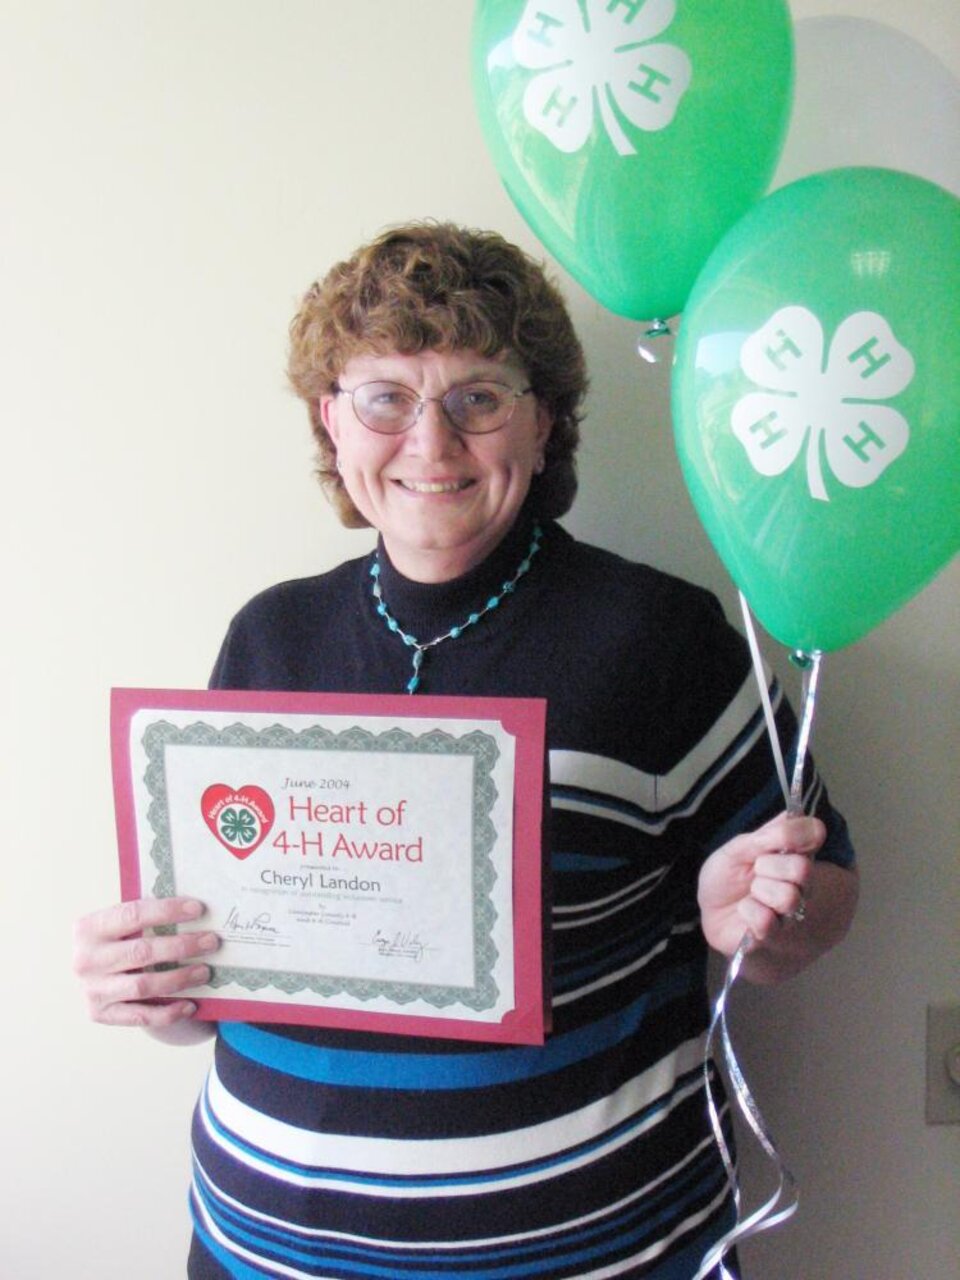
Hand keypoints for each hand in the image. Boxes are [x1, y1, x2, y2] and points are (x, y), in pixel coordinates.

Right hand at [73, 897, 219, 1028]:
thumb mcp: (124, 926)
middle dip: (181, 946)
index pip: (133, 915)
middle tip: (211, 942)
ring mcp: (91, 989)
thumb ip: (149, 917)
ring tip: (205, 971)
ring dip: (179, 978)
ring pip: (143, 985)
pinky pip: (140, 1016)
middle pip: (141, 951)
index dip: (167, 911)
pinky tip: (190, 1005)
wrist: (98, 977)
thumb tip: (195, 909)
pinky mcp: (100, 1014)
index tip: (198, 909)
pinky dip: (168, 1012)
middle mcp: (85, 960)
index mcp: (89, 928)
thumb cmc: (122, 942)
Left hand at [698, 812, 823, 957]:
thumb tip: (801, 815)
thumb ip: (770, 834)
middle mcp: (802, 885)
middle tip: (755, 869)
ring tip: (750, 893)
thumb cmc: (728, 876)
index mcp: (796, 857)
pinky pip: (766, 921)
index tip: (767, 841)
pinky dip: (748, 911)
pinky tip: (745, 911)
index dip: (789, 836)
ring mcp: (791, 913)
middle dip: (767, 865)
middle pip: (802, 869)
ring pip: (788, 897)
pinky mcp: (774, 937)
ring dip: (759, 890)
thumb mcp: (741, 847)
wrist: (710, 910)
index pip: (813, 836)